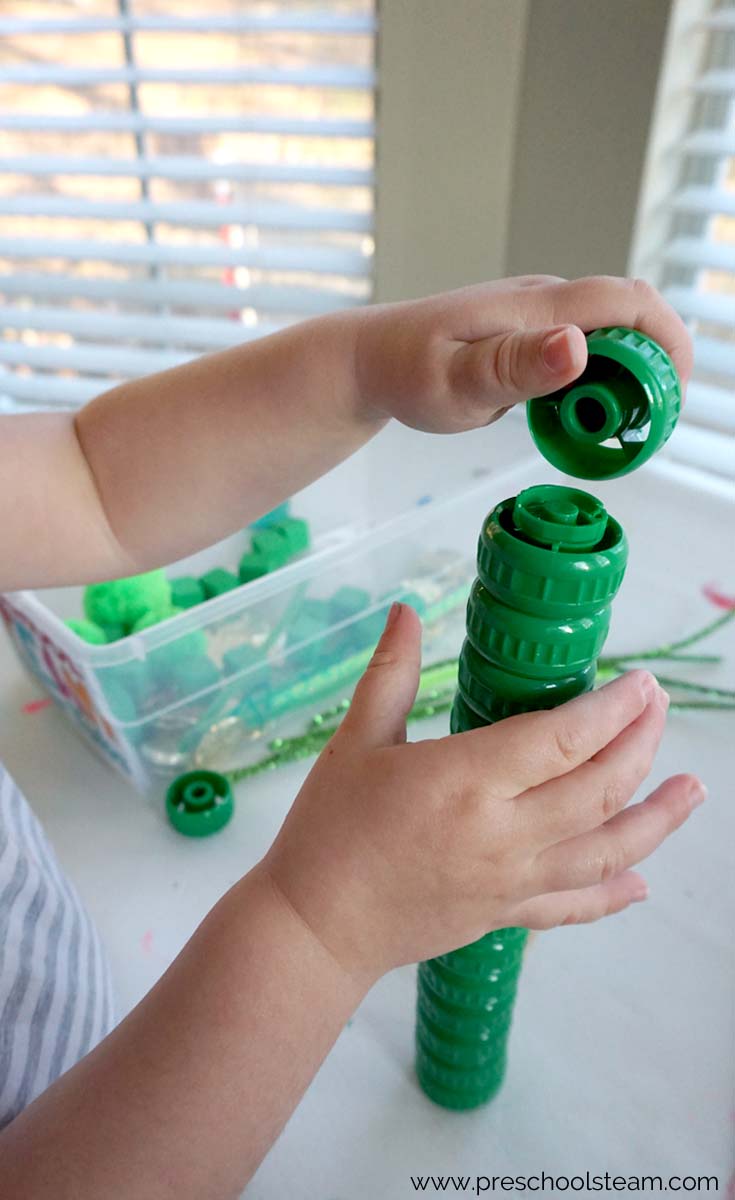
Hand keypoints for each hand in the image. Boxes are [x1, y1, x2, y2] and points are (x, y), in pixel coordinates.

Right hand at [263, 603, 704, 986]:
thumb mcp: (356, 741)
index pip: (562, 739)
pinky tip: (642, 883)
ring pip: (605, 849)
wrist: (313, 927)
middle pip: (597, 787)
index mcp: (465, 781)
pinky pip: (574, 906)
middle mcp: (502, 834)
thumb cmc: (328, 829)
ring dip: (656, 818)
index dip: (611, 710)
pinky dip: (613, 893)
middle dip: (640, 744)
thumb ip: (390, 673)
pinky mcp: (506, 915)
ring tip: (692, 789)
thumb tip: (406, 611)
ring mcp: (510, 881)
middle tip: (659, 707)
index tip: (639, 684)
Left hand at [353, 275, 692, 432]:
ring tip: (616, 432)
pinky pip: (585, 356)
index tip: (670, 396)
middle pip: (631, 321)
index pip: (627, 303)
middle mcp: (547, 303)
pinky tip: (583, 422)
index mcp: (536, 306)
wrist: (372, 360)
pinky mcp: (534, 340)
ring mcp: (542, 320)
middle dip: (654, 369)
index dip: (667, 342)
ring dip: (628, 382)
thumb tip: (576, 346)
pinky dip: (600, 388)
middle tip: (644, 428)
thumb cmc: (407, 371)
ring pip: (611, 340)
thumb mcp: (456, 380)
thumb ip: (514, 366)